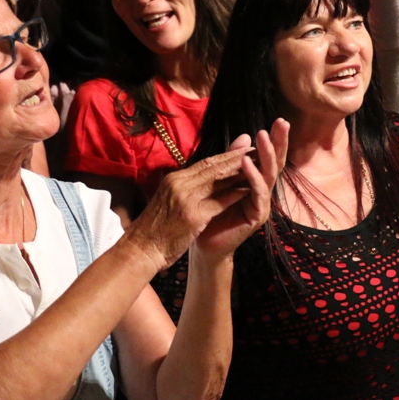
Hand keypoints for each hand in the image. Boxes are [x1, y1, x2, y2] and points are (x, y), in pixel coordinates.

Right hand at [126, 146, 255, 268]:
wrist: (141, 250)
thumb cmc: (155, 229)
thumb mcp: (168, 201)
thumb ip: (184, 187)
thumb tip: (201, 175)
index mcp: (174, 179)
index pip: (205, 163)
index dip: (226, 156)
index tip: (243, 149)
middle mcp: (179, 183)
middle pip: (213, 167)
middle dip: (236, 158)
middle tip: (255, 151)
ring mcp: (186, 198)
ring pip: (218, 180)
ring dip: (240, 173)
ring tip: (258, 166)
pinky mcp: (193, 215)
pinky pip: (219, 201)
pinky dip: (235, 194)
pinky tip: (249, 190)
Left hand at [195, 119, 289, 263]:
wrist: (203, 244)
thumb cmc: (211, 212)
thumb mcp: (221, 180)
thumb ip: (232, 159)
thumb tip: (246, 135)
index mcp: (256, 181)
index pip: (268, 157)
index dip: (275, 139)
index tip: (278, 120)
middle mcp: (263, 191)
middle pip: (275, 163)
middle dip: (279, 142)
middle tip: (282, 122)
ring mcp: (262, 204)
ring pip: (269, 175)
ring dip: (267, 155)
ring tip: (263, 137)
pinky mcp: (257, 216)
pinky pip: (257, 193)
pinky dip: (253, 177)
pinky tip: (247, 163)